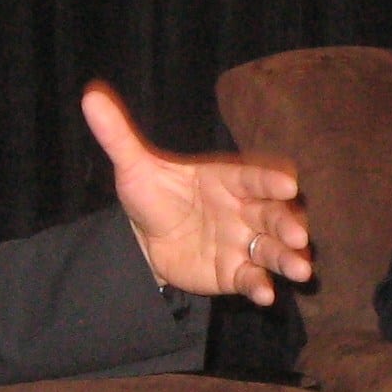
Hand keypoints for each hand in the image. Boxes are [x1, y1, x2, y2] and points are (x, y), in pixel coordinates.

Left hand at [81, 83, 311, 305]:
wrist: (145, 238)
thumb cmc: (152, 195)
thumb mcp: (133, 166)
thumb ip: (118, 135)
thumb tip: (90, 96)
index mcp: (228, 178)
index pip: (254, 177)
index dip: (271, 180)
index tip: (289, 184)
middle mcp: (244, 209)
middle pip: (273, 214)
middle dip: (288, 224)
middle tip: (300, 235)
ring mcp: (243, 242)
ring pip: (272, 248)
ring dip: (287, 258)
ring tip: (301, 269)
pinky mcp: (236, 272)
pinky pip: (252, 278)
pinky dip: (260, 286)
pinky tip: (265, 296)